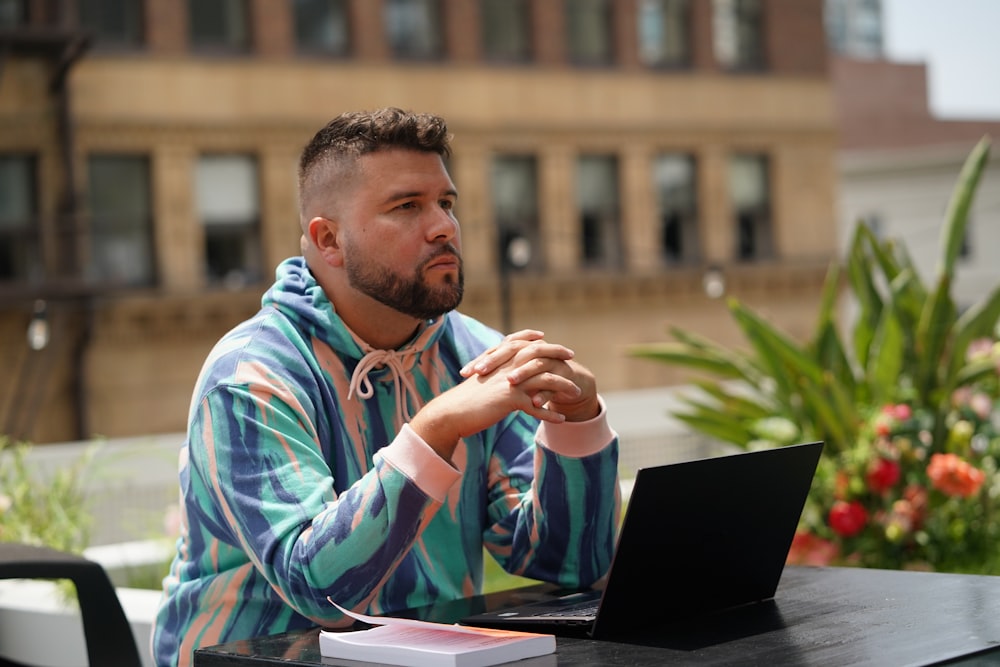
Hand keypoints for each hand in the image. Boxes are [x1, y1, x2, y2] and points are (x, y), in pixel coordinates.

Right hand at [412, 331, 600, 458]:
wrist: (450, 413)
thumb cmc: (464, 401)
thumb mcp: (481, 383)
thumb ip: (493, 376)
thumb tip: (502, 377)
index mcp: (497, 361)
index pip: (518, 342)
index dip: (533, 338)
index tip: (546, 338)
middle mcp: (505, 367)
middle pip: (537, 354)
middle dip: (556, 353)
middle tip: (571, 355)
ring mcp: (509, 382)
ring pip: (544, 380)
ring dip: (563, 386)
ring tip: (576, 393)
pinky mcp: (510, 399)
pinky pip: (537, 406)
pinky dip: (550, 414)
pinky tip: (561, 420)